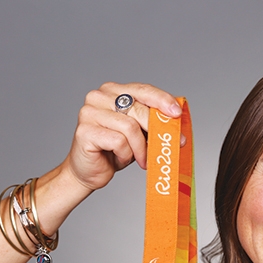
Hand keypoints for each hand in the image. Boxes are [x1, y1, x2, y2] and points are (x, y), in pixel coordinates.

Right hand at [63, 82, 182, 191]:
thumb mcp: (139, 134)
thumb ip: (152, 125)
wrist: (89, 172)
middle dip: (157, 130)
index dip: (162, 100)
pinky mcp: (85, 131)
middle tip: (168, 146)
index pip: (142, 90)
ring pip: (130, 127)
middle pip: (138, 109)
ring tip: (140, 159)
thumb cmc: (114, 151)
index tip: (176, 113)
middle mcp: (99, 97)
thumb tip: (177, 128)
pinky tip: (120, 158)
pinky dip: (125, 154)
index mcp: (113, 91)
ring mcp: (89, 112)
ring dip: (140, 148)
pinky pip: (119, 141)